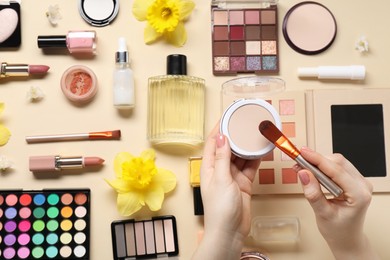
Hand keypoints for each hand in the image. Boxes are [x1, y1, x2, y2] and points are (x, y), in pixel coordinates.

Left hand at [192, 124, 260, 259]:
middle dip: (236, 135)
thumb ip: (222, 158)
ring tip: (255, 134)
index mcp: (209, 167)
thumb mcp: (221, 179)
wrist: (230, 232)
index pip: (212, 142)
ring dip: (247, 147)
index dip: (219, 128)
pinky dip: (256, 159)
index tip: (227, 115)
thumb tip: (221, 137)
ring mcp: (232, 177)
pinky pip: (250, 167)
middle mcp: (219, 170)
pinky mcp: (243, 183)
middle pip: (228, 147)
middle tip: (245, 122)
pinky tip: (262, 150)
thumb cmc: (220, 210)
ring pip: (241, 156)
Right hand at [295, 147, 378, 258]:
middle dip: (316, 160)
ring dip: (318, 163)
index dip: (317, 159)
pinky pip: (337, 167)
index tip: (302, 153)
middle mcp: (362, 185)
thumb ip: (313, 193)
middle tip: (298, 162)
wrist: (346, 238)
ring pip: (337, 162)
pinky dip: (323, 167)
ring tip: (303, 168)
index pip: (336, 170)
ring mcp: (359, 182)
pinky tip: (312, 171)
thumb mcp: (322, 214)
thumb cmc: (338, 230)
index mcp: (359, 194)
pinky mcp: (353, 180)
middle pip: (337, 162)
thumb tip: (304, 174)